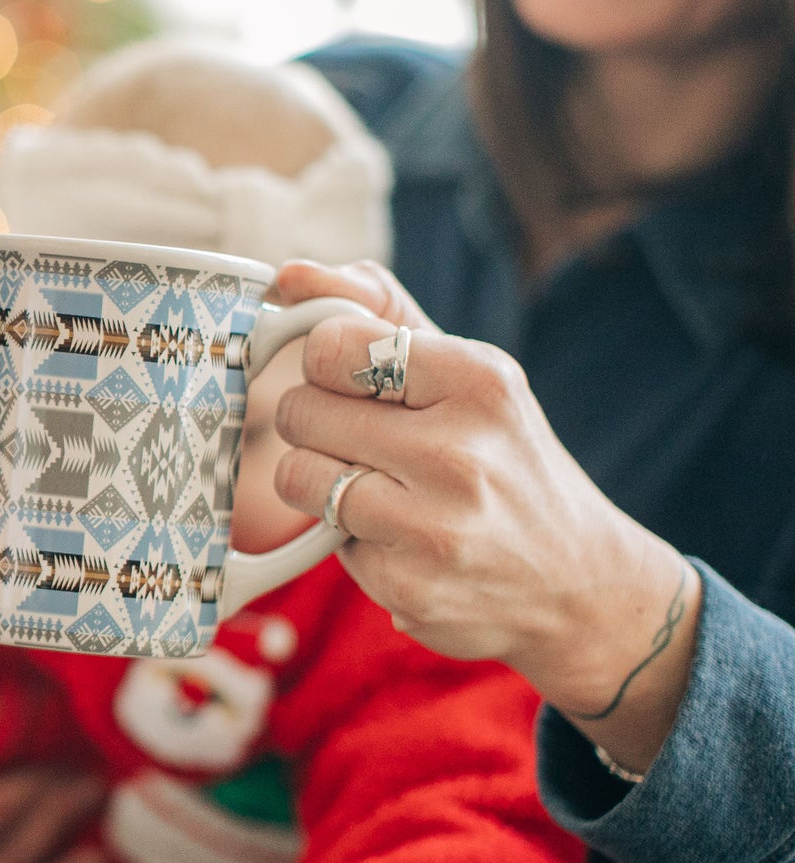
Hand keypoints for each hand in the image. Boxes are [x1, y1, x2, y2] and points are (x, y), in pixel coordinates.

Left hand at [271, 260, 699, 773]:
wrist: (576, 581)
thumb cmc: (501, 456)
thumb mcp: (464, 369)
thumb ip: (376, 309)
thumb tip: (287, 275)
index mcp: (478, 379)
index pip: (332, 344)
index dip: (327, 363)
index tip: (354, 381)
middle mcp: (460, 452)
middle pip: (301, 409)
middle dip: (319, 423)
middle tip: (368, 442)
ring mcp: (434, 528)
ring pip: (295, 476)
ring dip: (319, 482)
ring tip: (376, 488)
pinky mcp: (408, 587)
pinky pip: (322, 541)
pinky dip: (349, 539)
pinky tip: (403, 541)